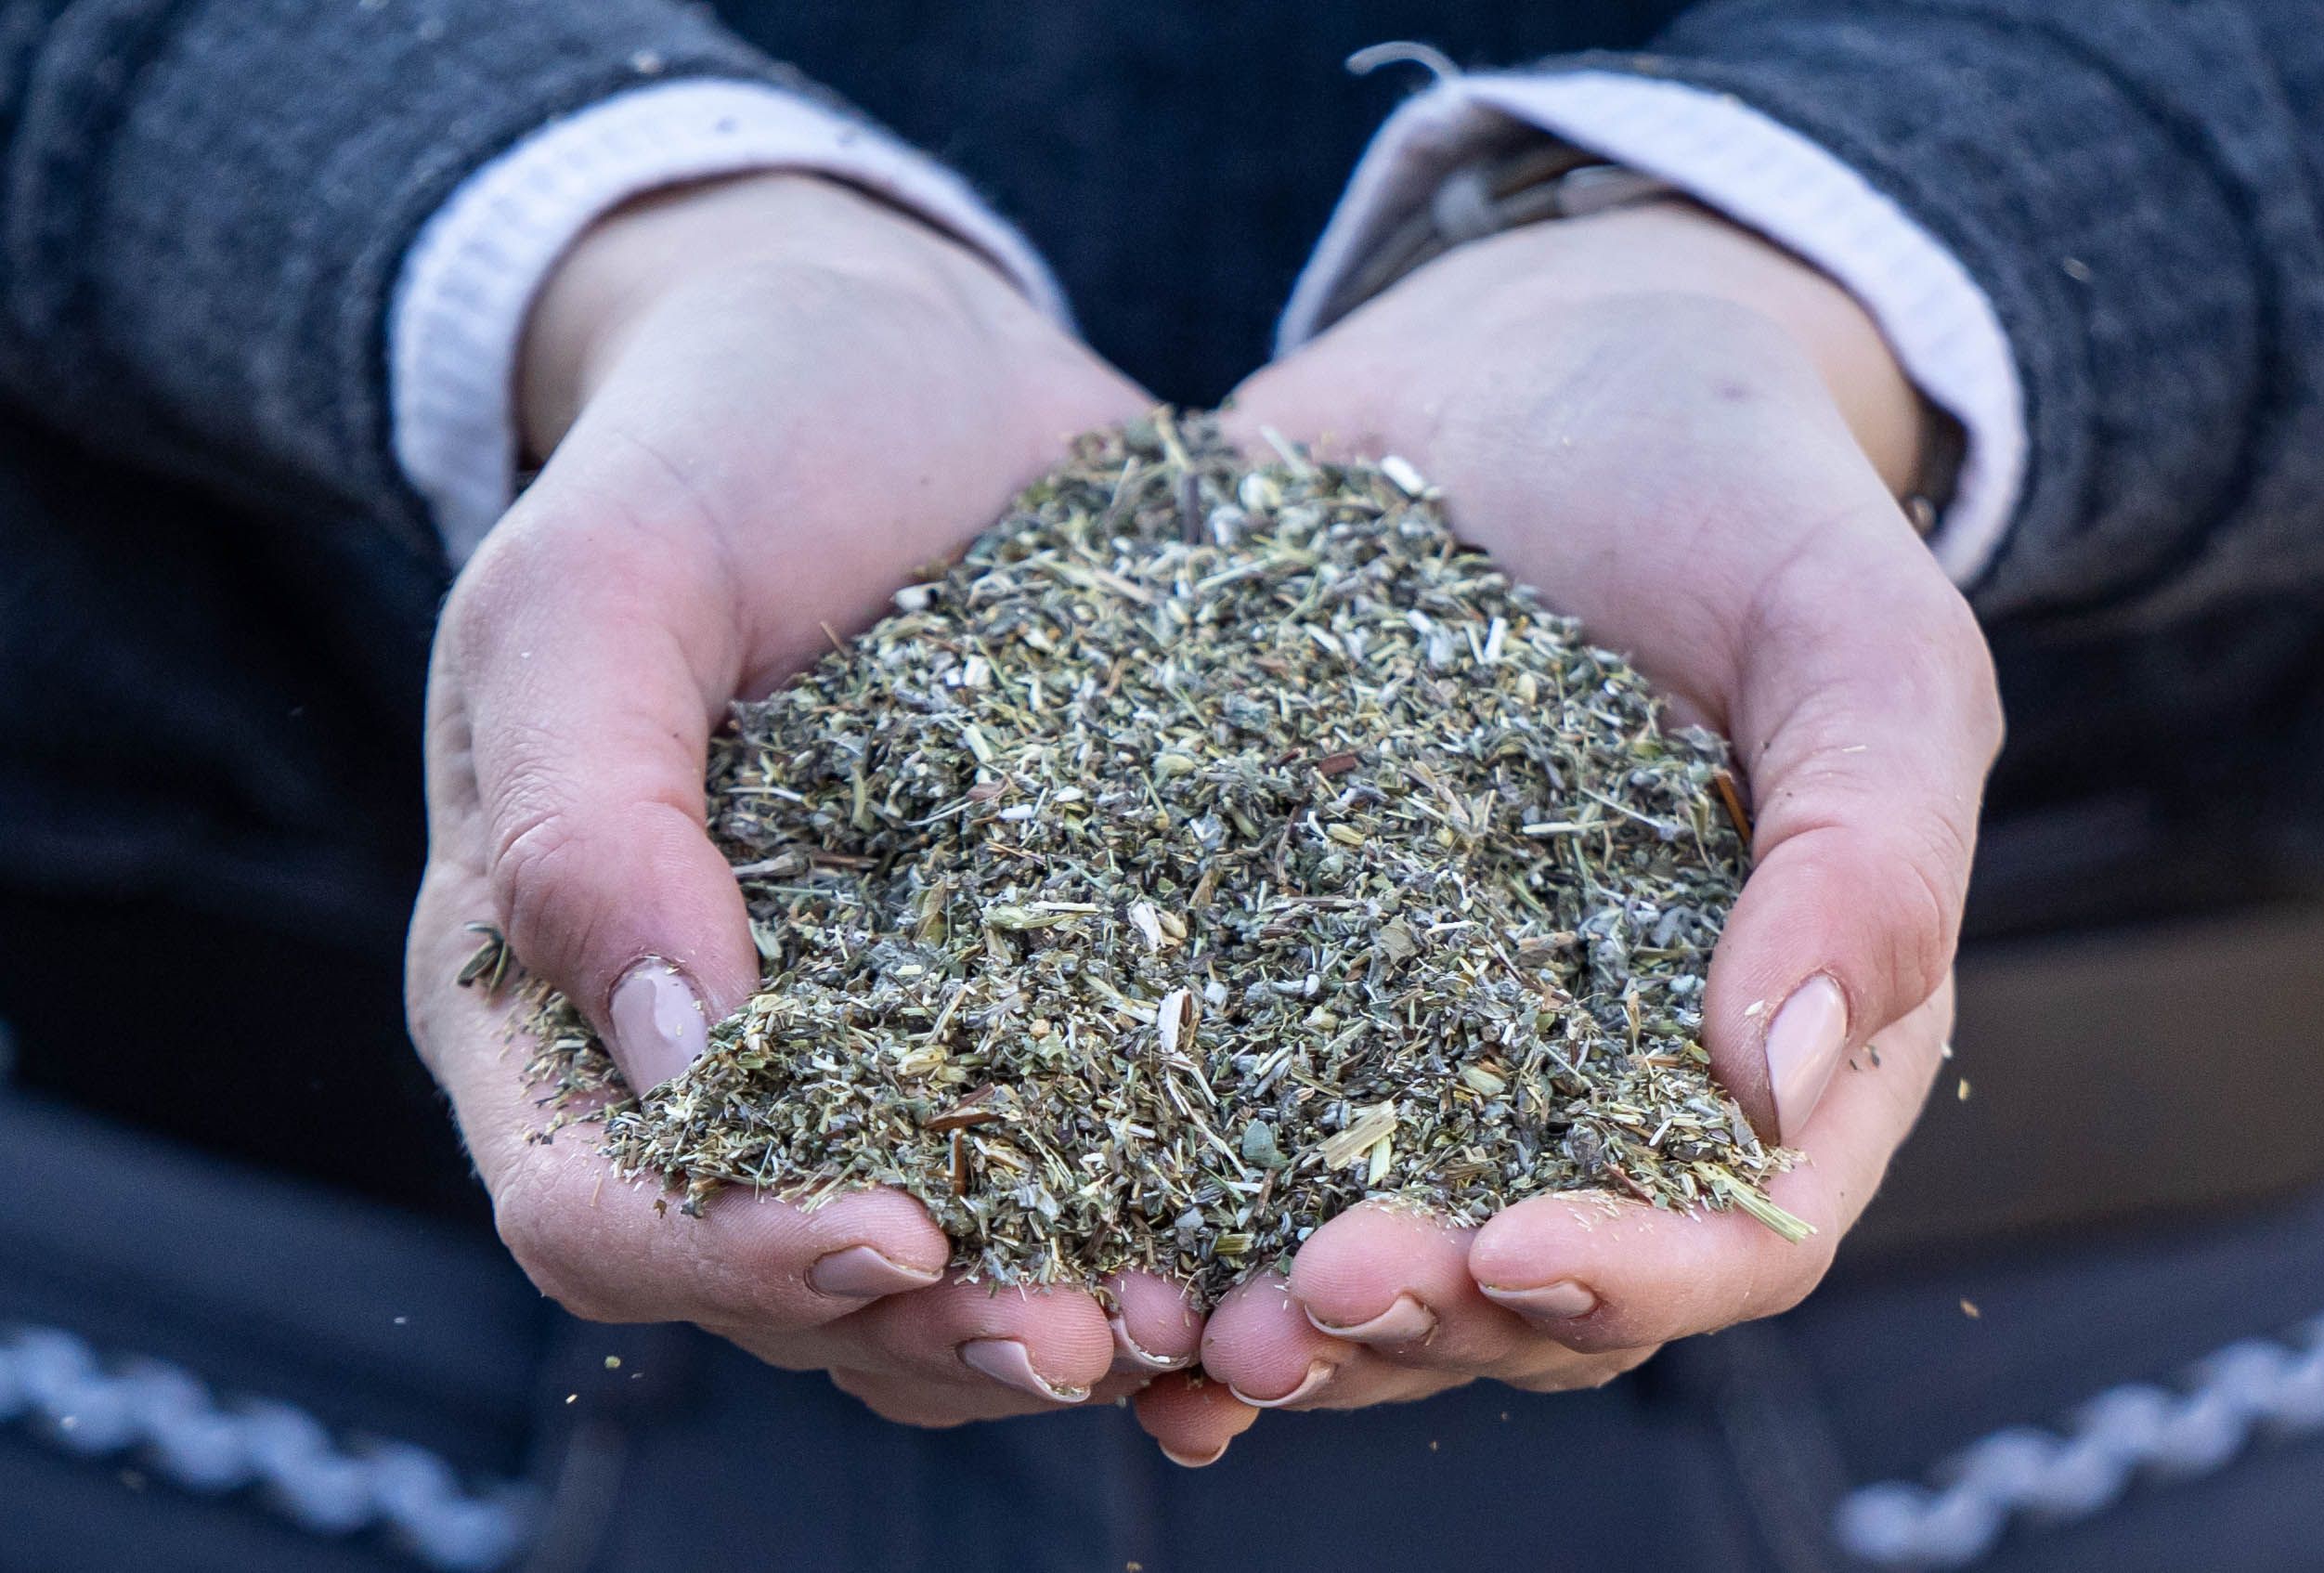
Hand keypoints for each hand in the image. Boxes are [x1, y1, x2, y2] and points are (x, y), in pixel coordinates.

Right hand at [405, 173, 1199, 1425]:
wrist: (893, 368)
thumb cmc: (712, 453)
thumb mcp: (602, 579)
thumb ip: (584, 802)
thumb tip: (666, 1051)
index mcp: (556, 1000)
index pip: (598, 1210)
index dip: (729, 1257)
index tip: (894, 1232)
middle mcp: (724, 1068)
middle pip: (799, 1289)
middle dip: (947, 1331)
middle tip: (1105, 1338)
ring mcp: (899, 1050)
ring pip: (966, 1265)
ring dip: (1087, 1315)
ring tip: (1230, 1317)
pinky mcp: (1050, 1002)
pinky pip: (1106, 1160)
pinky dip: (1187, 1223)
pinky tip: (1293, 1249)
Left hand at [1133, 202, 2000, 1462]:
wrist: (1531, 353)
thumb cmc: (1728, 481)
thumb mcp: (1850, 627)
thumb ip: (1871, 843)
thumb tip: (1782, 1079)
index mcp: (1758, 1036)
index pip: (1729, 1233)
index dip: (1633, 1282)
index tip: (1510, 1251)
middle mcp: (1576, 1072)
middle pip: (1512, 1286)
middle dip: (1410, 1324)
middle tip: (1292, 1305)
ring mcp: (1404, 1028)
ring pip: (1344, 1241)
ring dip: (1262, 1315)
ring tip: (1160, 1323)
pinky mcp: (1258, 957)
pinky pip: (1199, 1116)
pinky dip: (1140, 1202)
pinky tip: (1057, 1242)